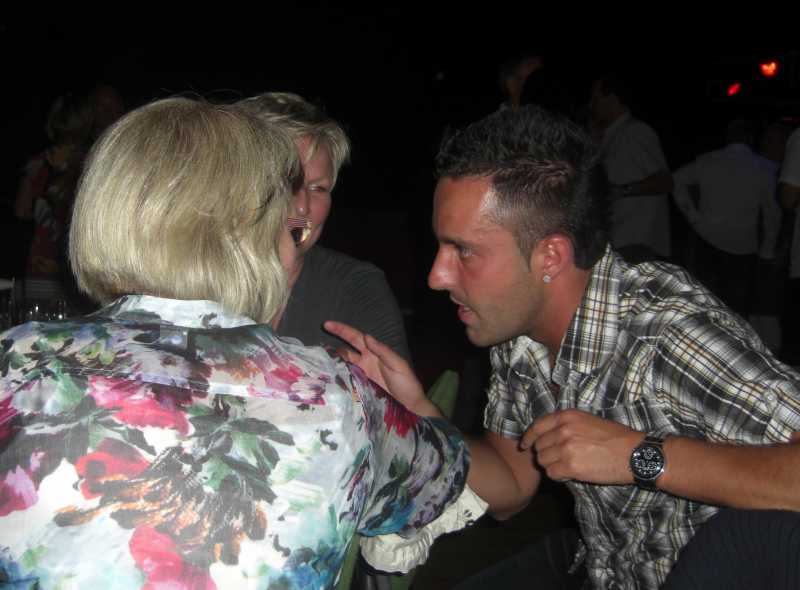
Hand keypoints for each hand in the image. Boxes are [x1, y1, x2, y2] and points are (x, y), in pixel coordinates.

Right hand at [324, 321, 438, 416]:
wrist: (410, 405)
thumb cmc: (407, 383)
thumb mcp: (398, 365)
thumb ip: (384, 351)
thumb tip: (367, 337)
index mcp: (375, 352)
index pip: (357, 337)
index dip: (342, 330)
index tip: (328, 324)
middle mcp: (366, 360)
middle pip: (347, 347)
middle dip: (334, 340)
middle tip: (318, 337)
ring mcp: (362, 373)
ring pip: (344, 362)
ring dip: (333, 358)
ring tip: (318, 357)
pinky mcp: (360, 386)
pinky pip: (346, 377)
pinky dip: (337, 374)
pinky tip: (328, 374)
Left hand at [520, 409, 642, 484]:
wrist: (635, 453)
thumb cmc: (615, 438)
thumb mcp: (588, 421)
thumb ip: (566, 426)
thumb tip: (547, 437)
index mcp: (567, 416)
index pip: (537, 426)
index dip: (529, 438)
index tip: (525, 445)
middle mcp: (563, 430)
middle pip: (539, 447)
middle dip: (546, 454)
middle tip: (559, 460)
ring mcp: (566, 448)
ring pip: (543, 461)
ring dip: (552, 466)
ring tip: (567, 466)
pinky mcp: (571, 466)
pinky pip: (552, 473)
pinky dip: (559, 476)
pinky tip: (571, 474)